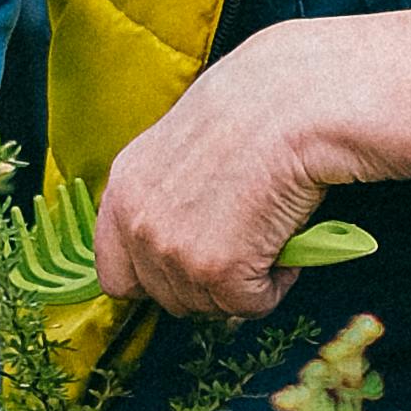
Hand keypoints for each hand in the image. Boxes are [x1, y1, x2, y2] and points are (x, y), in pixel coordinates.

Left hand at [92, 34, 343, 318]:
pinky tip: (286, 239)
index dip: (154, 279)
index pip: (115, 274)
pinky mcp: (218, 273)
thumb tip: (186, 231)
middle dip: (206, 282)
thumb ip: (167, 194)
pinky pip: (250, 306)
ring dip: (243, 280)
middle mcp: (138, 225)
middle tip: (242, 246)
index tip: (186, 268)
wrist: (295, 104)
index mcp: (124, 189)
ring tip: (267, 232)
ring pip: (209, 305)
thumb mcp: (182, 145)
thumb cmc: (255, 108)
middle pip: (165, 298)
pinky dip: (276, 283)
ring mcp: (174, 253)